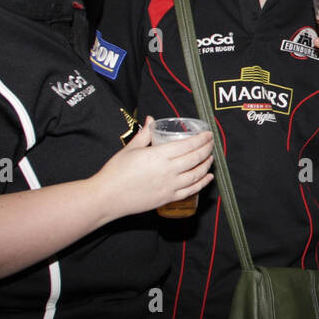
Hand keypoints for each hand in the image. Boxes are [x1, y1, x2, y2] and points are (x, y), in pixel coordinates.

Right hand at [90, 117, 213, 218]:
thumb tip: (150, 120)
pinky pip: (191, 190)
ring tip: (211, 157)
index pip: (188, 145)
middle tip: (212, 143)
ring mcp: (169, 186)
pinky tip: (208, 177)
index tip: (208, 134)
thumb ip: (144, 134)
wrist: (107, 197)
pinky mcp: (168, 198)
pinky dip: (202, 183)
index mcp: (158, 156)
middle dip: (207, 149)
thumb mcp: (130, 149)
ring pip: (196, 174)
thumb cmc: (116, 172)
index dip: (201, 139)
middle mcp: (168, 171)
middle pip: (195, 158)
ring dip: (206, 165)